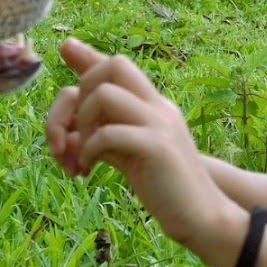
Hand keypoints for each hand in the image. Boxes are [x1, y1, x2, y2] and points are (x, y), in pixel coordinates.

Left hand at [46, 38, 236, 247]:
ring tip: (79, 155)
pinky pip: (108, 133)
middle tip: (67, 137)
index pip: (118, 65)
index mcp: (153, 105)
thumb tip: (63, 132)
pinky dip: (87, 149)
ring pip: (105, 94)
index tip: (65, 50)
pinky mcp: (156, 148)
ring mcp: (160, 124)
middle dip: (76, 95)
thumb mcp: (129, 154)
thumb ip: (102, 134)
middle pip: (112, 65)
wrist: (203, 216)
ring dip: (80, 124)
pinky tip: (87, 170)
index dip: (87, 57)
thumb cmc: (163, 188)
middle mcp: (158, 106)